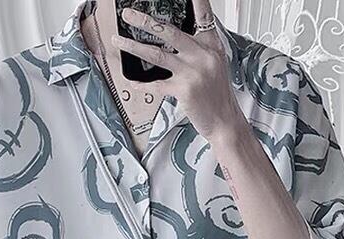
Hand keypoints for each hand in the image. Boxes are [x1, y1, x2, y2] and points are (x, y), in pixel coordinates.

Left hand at [110, 0, 245, 144]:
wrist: (225, 122)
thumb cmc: (217, 96)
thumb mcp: (214, 66)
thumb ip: (197, 50)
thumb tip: (172, 41)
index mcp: (211, 46)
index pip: (204, 15)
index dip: (196, 0)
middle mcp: (203, 55)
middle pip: (169, 32)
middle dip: (145, 21)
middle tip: (128, 14)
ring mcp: (193, 72)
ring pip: (156, 54)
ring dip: (133, 46)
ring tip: (119, 40)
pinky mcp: (184, 90)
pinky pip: (156, 84)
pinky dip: (142, 83)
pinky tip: (132, 81)